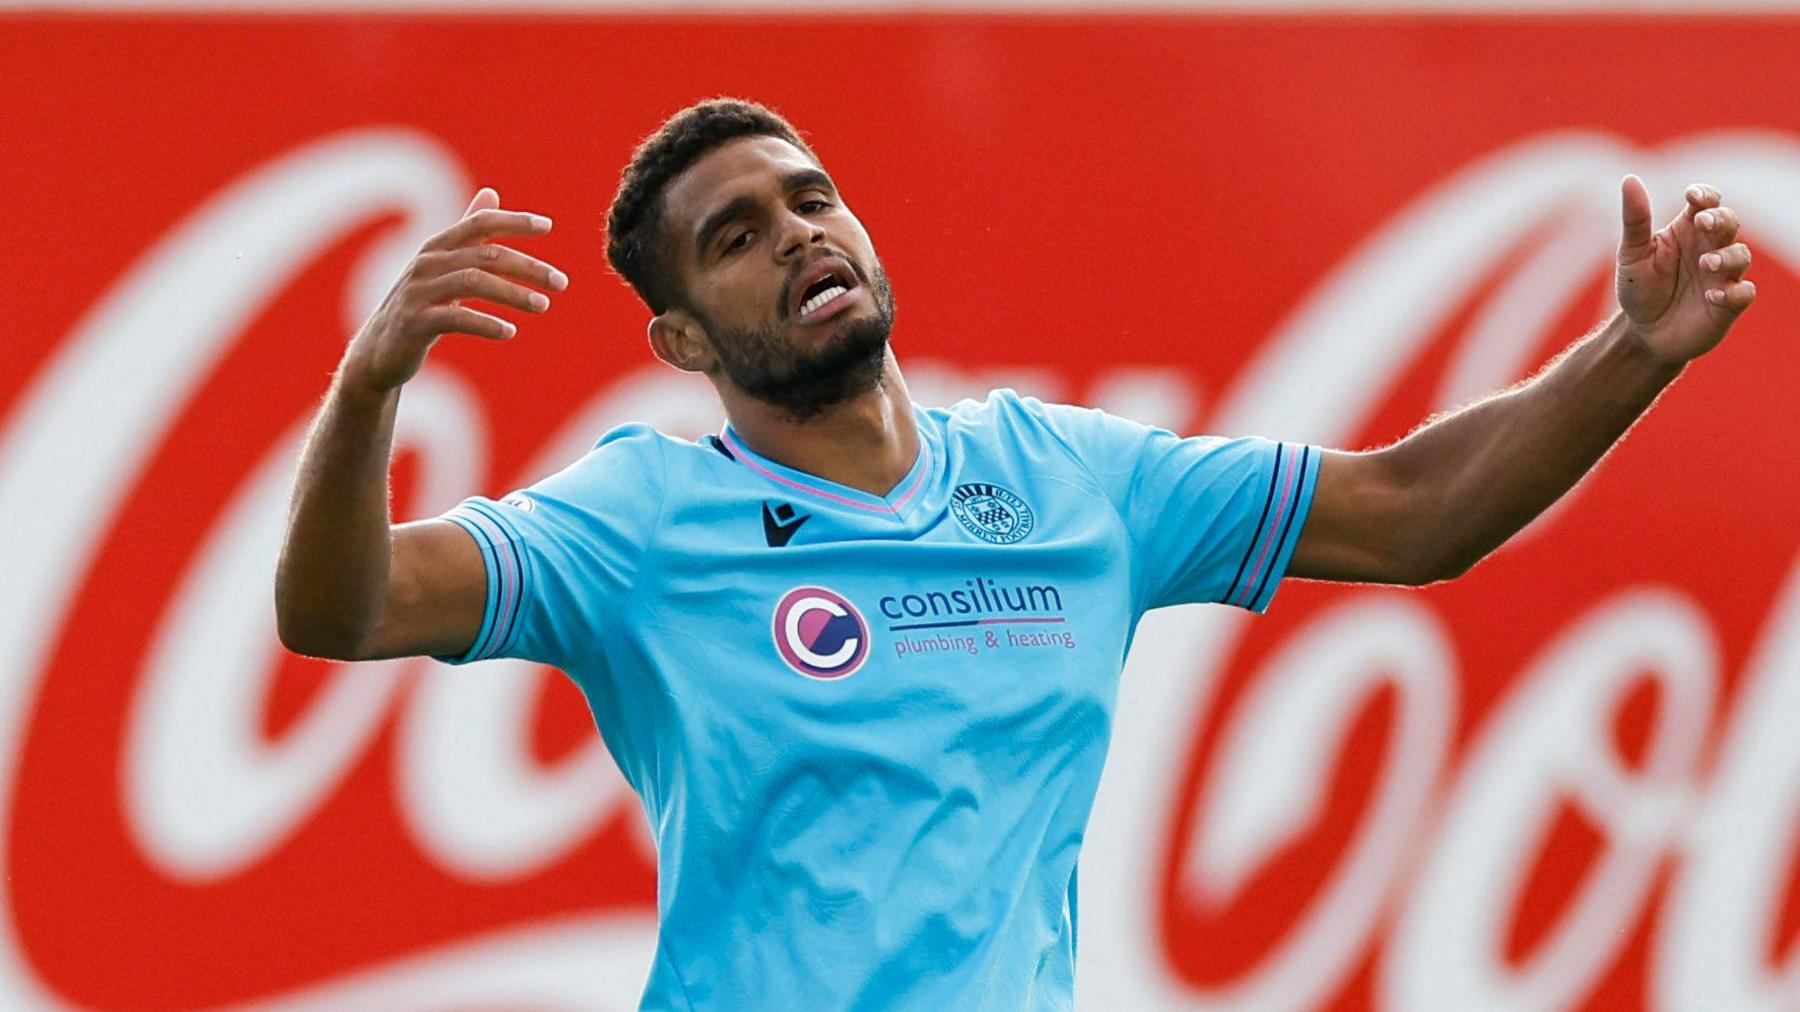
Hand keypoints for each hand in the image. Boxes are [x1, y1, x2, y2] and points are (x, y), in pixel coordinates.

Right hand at [341, 187, 568, 393]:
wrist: (380, 350)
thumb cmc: (419, 304)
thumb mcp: (444, 265)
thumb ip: (468, 233)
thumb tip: (491, 192)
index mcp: (438, 247)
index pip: (479, 223)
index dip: (513, 221)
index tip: (547, 226)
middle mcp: (427, 264)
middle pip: (485, 255)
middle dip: (527, 267)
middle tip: (561, 282)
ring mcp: (418, 292)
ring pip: (473, 282)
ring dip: (513, 293)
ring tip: (543, 305)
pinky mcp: (414, 323)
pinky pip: (455, 318)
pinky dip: (485, 323)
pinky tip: (510, 331)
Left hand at [1615, 176, 1755, 365]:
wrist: (1642, 333)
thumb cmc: (1639, 288)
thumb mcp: (1632, 254)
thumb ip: (1635, 219)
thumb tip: (1629, 179)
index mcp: (1687, 230)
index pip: (1707, 202)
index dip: (1705, 195)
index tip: (1692, 196)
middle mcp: (1710, 247)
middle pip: (1729, 222)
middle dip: (1721, 219)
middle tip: (1703, 222)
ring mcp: (1722, 275)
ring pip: (1741, 255)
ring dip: (1728, 256)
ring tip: (1706, 263)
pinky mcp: (1728, 303)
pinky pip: (1743, 293)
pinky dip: (1733, 292)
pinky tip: (1713, 296)